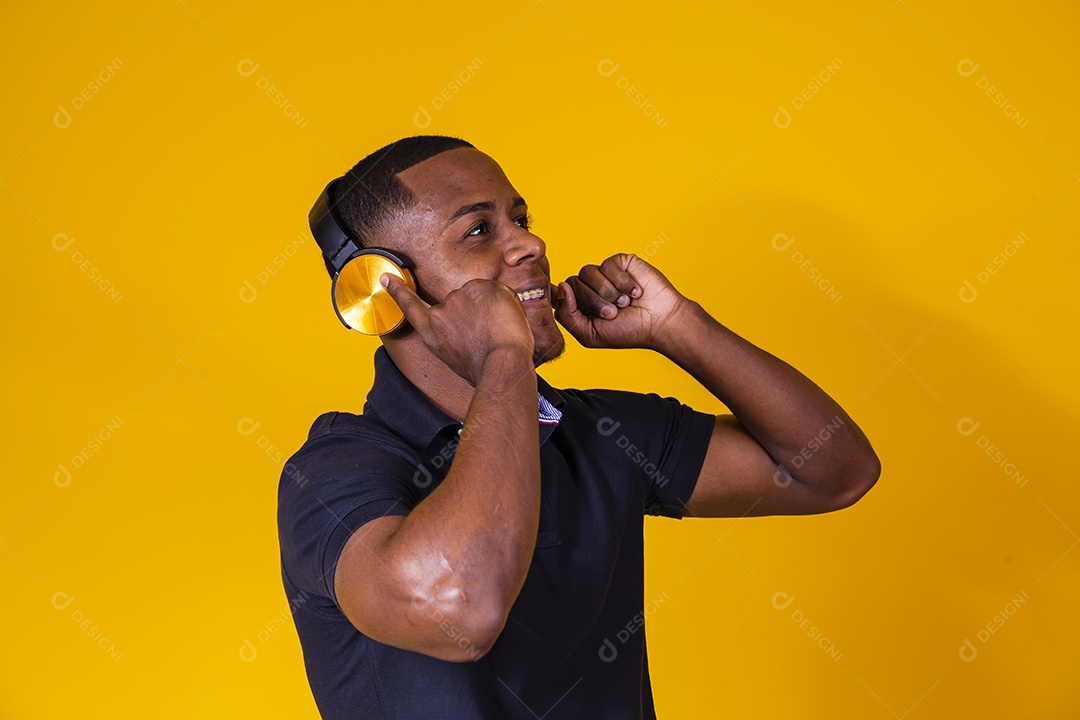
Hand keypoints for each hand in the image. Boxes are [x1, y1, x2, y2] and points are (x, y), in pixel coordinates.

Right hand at [382, 275, 534, 384]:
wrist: (500, 364)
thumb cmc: (486, 369)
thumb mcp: (460, 360)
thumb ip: (457, 339)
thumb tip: (470, 333)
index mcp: (432, 333)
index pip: (411, 306)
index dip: (398, 291)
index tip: (387, 278)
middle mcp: (441, 313)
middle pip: (461, 302)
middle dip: (477, 313)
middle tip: (490, 334)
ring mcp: (458, 297)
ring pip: (480, 295)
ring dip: (491, 307)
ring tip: (497, 330)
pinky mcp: (478, 287)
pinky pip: (496, 289)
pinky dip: (505, 301)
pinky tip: (505, 319)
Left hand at [555, 253, 689, 349]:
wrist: (660, 322)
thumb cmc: (628, 331)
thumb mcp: (589, 334)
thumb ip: (566, 315)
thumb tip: (562, 286)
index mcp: (579, 305)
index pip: (561, 294)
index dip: (570, 301)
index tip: (586, 312)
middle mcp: (589, 287)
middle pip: (573, 282)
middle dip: (594, 301)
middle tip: (614, 314)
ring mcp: (604, 274)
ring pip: (587, 272)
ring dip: (608, 292)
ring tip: (625, 303)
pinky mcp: (619, 263)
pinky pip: (608, 265)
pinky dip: (622, 282)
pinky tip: (635, 292)